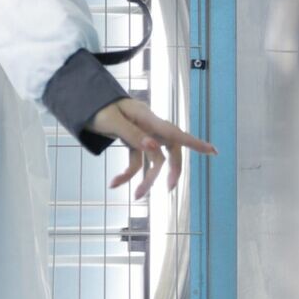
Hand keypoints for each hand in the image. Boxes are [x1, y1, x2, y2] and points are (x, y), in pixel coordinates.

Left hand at [88, 96, 217, 197]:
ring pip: (153, 160)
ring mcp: (142, 134)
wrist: (85, 102)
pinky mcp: (133, 141)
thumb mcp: (111, 121)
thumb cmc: (99, 108)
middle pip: (170, 150)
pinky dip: (126, 174)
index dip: (195, 143)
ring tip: (136, 196)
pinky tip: (114, 184)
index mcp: (147, 117)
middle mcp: (149, 126)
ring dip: (146, 179)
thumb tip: (152, 147)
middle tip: (169, 189)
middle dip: (171, 170)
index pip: (174, 132)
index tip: (214, 151)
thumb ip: (132, 134)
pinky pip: (136, 161)